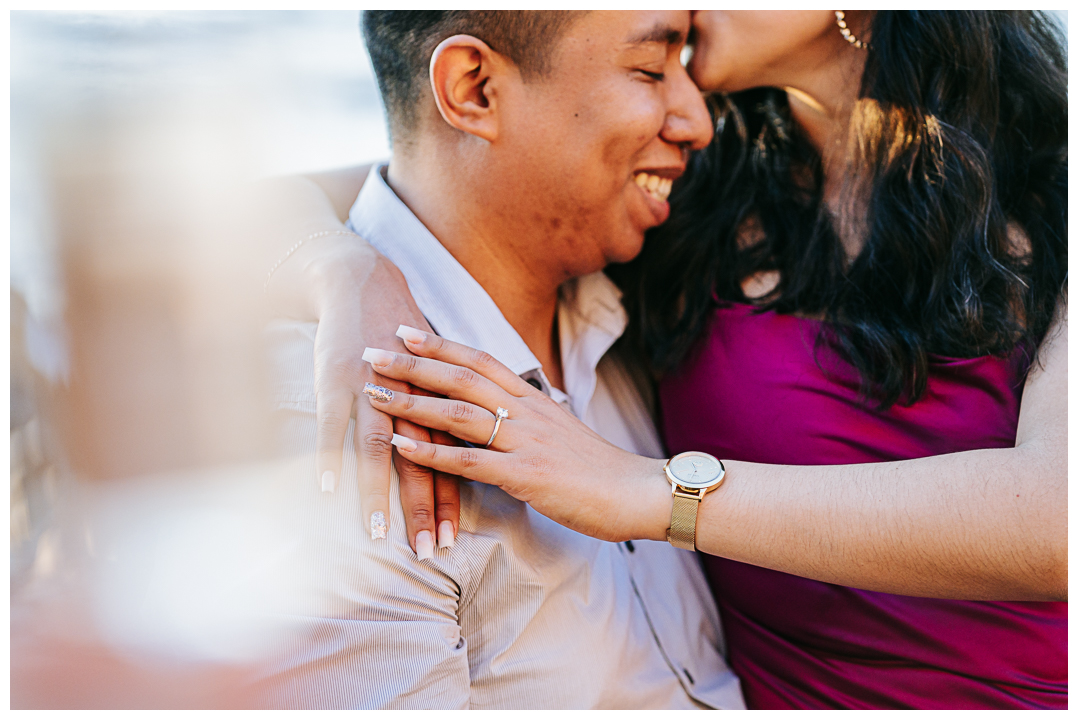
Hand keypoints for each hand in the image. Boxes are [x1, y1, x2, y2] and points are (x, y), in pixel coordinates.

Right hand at [268, 232, 461, 555]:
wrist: (366, 285)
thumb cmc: (400, 335)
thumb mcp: (431, 374)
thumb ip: (442, 415)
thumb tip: (463, 452)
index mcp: (437, 402)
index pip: (449, 461)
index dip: (450, 501)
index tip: (452, 541)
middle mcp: (411, 400)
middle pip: (422, 464)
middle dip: (424, 510)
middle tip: (430, 552)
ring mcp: (373, 391)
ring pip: (381, 450)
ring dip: (380, 494)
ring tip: (380, 536)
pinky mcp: (338, 380)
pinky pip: (334, 424)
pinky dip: (331, 455)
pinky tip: (328, 490)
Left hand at [361, 327, 671, 542]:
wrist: (638, 491)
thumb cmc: (600, 469)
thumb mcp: (561, 432)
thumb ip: (529, 419)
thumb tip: (501, 414)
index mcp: (535, 398)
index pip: (481, 359)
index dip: (442, 344)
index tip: (407, 331)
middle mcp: (527, 411)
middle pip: (461, 376)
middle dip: (413, 363)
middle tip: (372, 351)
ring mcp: (525, 441)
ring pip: (458, 412)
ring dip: (411, 401)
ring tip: (371, 394)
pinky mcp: (525, 476)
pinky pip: (469, 460)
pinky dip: (431, 452)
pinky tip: (399, 447)